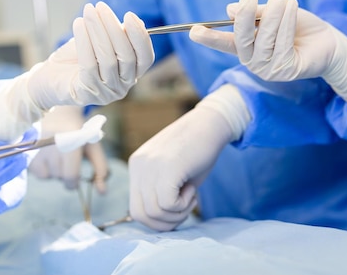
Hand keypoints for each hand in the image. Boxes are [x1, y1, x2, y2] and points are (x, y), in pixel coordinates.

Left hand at [0, 2, 153, 141]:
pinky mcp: (87, 94)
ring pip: (107, 59)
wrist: (48, 79)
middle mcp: (122, 86)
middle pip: (127, 56)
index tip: (130, 15)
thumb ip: (116, 35)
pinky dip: (84, 41)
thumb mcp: (98, 43)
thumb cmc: (75, 59)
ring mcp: (106, 92)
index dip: (140, 37)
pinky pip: (89, 65)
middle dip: (115, 28)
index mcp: (130, 74)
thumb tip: (133, 21)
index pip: (145, 58)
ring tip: (88, 11)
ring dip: (98, 30)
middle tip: (101, 7)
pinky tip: (78, 24)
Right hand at [29, 106, 108, 191]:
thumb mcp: (93, 147)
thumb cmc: (80, 133)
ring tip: (58, 154)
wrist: (59, 114)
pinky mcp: (26, 152)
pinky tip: (48, 155)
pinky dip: (45, 169)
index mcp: (70, 139)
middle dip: (67, 174)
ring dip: (56, 171)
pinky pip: (38, 173)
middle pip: (60, 177)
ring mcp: (36, 147)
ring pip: (49, 176)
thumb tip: (103, 192)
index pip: (70, 175)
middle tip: (68, 159)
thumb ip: (101, 169)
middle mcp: (50, 143)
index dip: (75, 181)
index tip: (76, 177)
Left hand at [128, 85, 249, 230]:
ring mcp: (150, 165)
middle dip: (165, 222)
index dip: (157, 219)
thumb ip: (160, 192)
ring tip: (191, 195)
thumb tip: (159, 223)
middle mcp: (139, 165)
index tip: (176, 208)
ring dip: (177, 213)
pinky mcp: (166, 167)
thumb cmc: (197, 150)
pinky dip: (183, 205)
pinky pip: (167, 204)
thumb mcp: (172, 172)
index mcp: (137, 166)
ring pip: (154, 212)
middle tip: (185, 207)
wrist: (211, 124)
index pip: (135, 209)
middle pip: (140, 215)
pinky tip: (192, 189)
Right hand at [190, 0, 346, 102]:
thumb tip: (230, 10)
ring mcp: (269, 70)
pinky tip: (292, 6)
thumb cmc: (300, 26)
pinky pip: (282, 44)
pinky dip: (287, 22)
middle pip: (241, 41)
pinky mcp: (286, 71)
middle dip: (244, 18)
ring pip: (264, 40)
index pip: (225, 43)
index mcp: (248, 47)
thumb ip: (257, 14)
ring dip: (273, 15)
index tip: (193, 31)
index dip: (209, 37)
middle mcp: (254, 62)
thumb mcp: (276, 13)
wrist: (330, 42)